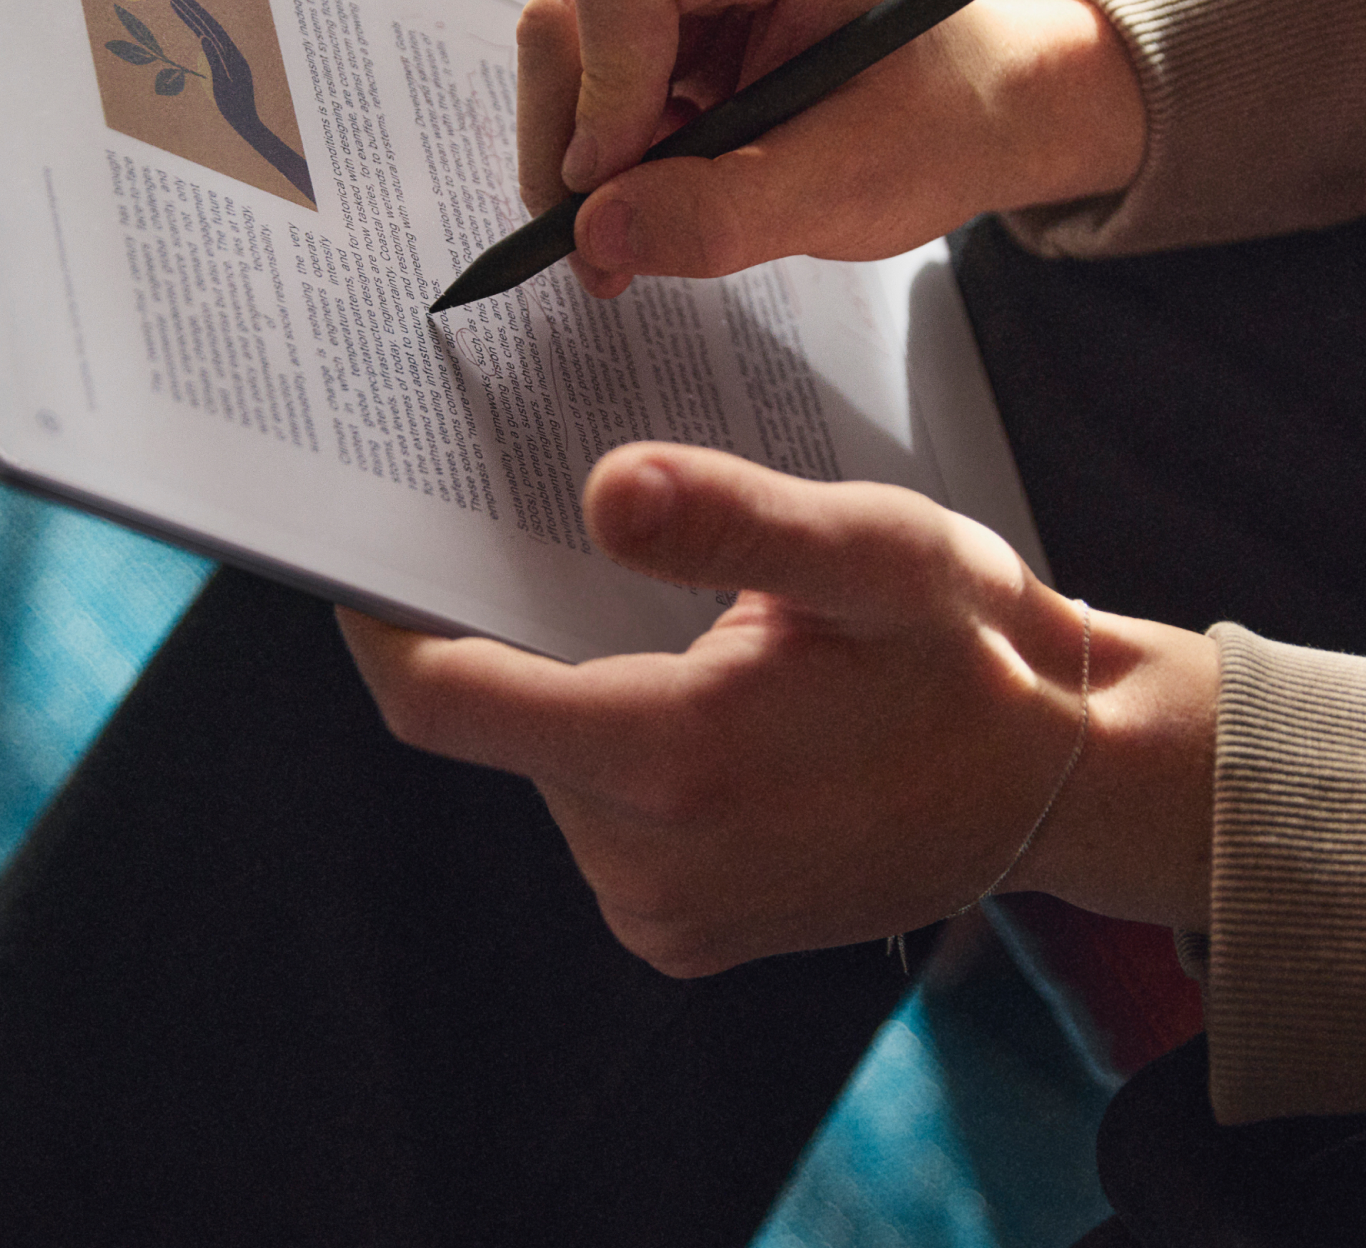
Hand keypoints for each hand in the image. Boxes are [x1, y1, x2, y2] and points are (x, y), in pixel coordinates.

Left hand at [340, 443, 1217, 974]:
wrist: (1063, 784)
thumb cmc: (970, 652)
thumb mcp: (875, 551)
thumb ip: (733, 522)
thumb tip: (601, 490)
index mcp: (676, 760)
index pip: (445, 701)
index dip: (379, 623)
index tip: (358, 547)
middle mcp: (649, 862)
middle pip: (491, 726)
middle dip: (494, 632)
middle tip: (522, 534)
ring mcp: (664, 912)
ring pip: (541, 767)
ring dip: (560, 686)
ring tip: (629, 606)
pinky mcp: (683, 929)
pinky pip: (593, 816)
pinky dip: (604, 744)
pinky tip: (671, 684)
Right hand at [516, 0, 1146, 295]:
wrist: (959, 106)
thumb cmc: (928, 125)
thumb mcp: (847, 188)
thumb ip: (724, 215)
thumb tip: (595, 237)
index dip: (602, 94)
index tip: (617, 198)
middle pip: (567, 14)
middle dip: (577, 147)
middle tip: (610, 251)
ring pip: (556, 47)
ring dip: (586, 154)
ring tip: (661, 212)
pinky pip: (570, 66)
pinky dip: (596, 144)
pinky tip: (661, 176)